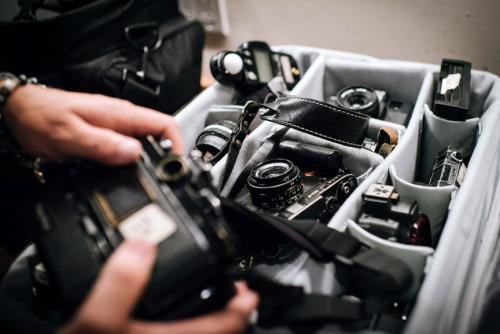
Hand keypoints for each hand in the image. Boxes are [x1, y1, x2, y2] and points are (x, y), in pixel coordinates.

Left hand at [2, 84, 182, 164]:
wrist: (20, 113)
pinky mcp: (107, 137)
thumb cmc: (40, 117)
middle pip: (159, 138)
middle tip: (161, 181)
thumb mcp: (70, 135)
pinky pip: (128, 150)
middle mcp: (121, 120)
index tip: (175, 166)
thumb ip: (103, 145)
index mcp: (120, 114)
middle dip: (164, 159)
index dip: (177, 145)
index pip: (165, 124)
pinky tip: (125, 175)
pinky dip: (132, 164)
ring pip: (144, 146)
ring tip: (145, 182)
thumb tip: (134, 154)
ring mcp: (115, 128)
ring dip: (148, 164)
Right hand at [59, 239, 258, 333]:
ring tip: (204, 298)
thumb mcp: (95, 324)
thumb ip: (120, 283)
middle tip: (230, 291)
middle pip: (220, 333)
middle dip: (228, 310)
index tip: (249, 287)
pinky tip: (167, 317)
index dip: (243, 303)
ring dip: (208, 318)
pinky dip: (185, 325)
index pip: (230, 325)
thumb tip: (141, 244)